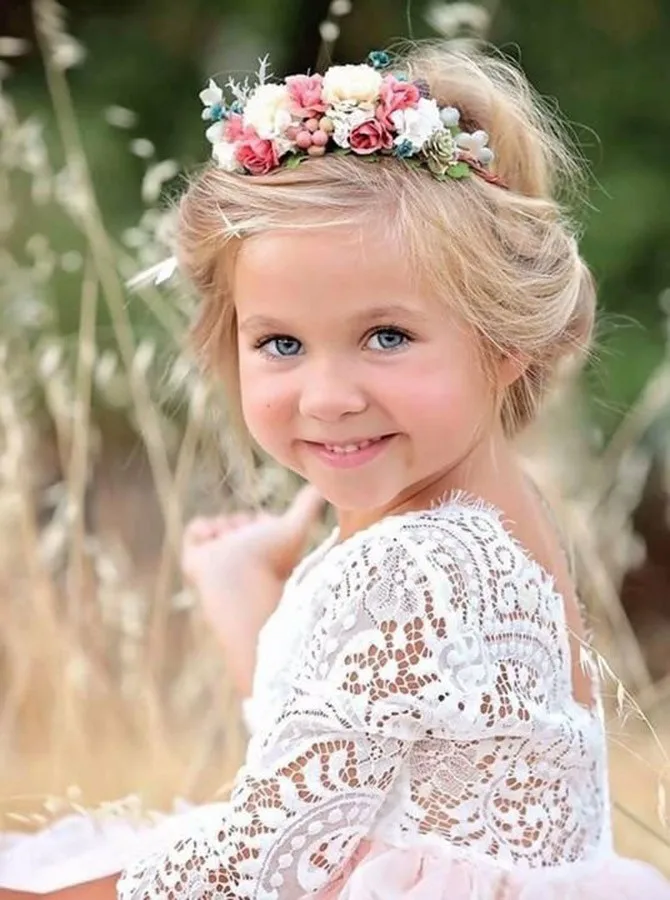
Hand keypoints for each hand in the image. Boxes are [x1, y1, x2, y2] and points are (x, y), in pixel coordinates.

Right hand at [181, 485, 325, 690]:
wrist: (240, 585)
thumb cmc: (272, 560)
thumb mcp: (294, 526)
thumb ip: (309, 506)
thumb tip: (325, 487)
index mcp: (267, 551)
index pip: (260, 521)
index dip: (262, 519)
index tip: (268, 528)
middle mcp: (244, 556)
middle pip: (238, 520)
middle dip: (241, 521)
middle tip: (248, 540)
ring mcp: (220, 559)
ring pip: (218, 524)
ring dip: (223, 525)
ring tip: (230, 543)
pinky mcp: (197, 561)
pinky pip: (195, 531)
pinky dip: (201, 529)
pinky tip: (212, 539)